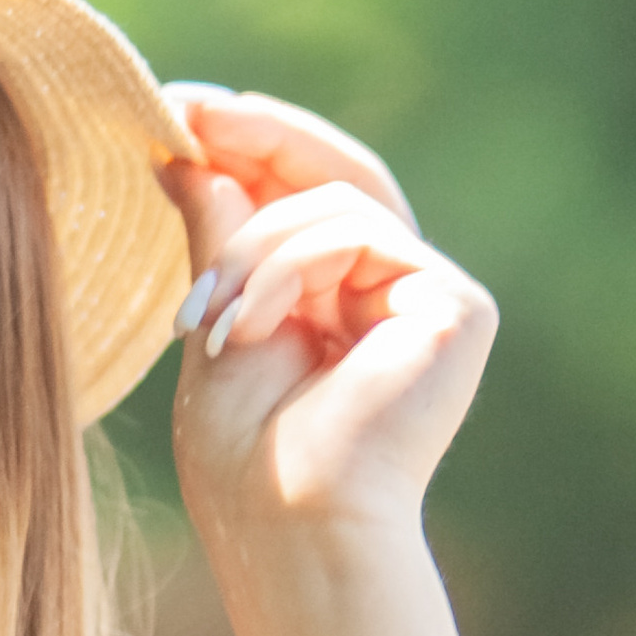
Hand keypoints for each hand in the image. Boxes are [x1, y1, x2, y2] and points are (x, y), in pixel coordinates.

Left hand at [157, 85, 494, 554]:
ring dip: (252, 243)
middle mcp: (394, 295)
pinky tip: (249, 323)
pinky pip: (362, 230)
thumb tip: (190, 153)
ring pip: (336, 201)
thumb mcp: (215, 322)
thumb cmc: (246, 460)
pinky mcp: (457, 307)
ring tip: (202, 312)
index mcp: (339, 303)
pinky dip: (290, 264)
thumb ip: (217, 238)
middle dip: (259, 137)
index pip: (304, 198)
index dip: (249, 148)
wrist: (290, 527)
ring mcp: (431, 300)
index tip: (178, 108)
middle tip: (190, 108)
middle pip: (337, 176)